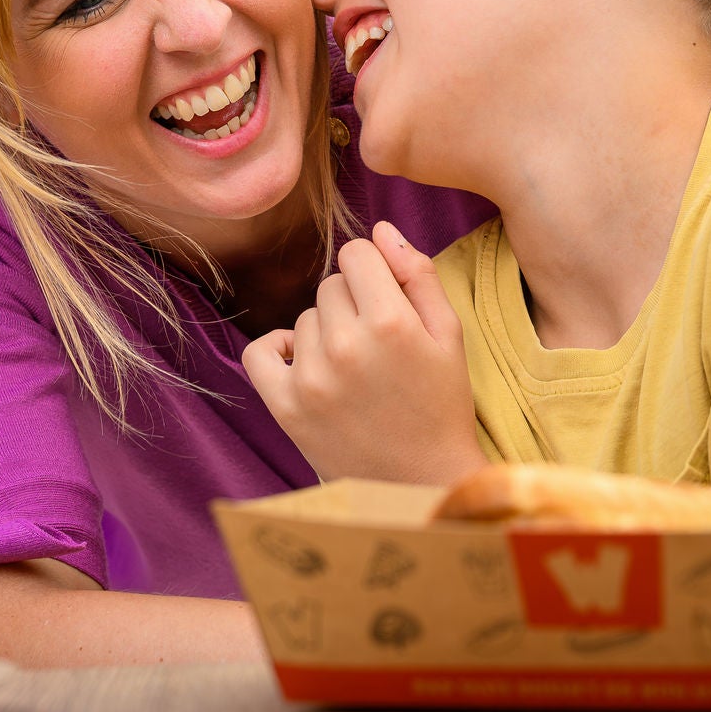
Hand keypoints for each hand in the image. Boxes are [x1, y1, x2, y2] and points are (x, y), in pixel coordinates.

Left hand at [242, 222, 485, 485]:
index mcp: (392, 321)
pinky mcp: (286, 407)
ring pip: (304, 318)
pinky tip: (307, 366)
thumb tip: (380, 228)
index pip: (357, 253)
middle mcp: (346, 345)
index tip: (387, 301)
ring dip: (325, 333)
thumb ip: (417, 274)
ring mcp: (311, 378)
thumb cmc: (441, 405)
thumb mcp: (449, 334)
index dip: (374, 272)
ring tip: (355, 370)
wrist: (420, 483)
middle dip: (353, 304)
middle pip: (330, 285)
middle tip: (378, 346)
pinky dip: (280, 351)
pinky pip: (261, 351)